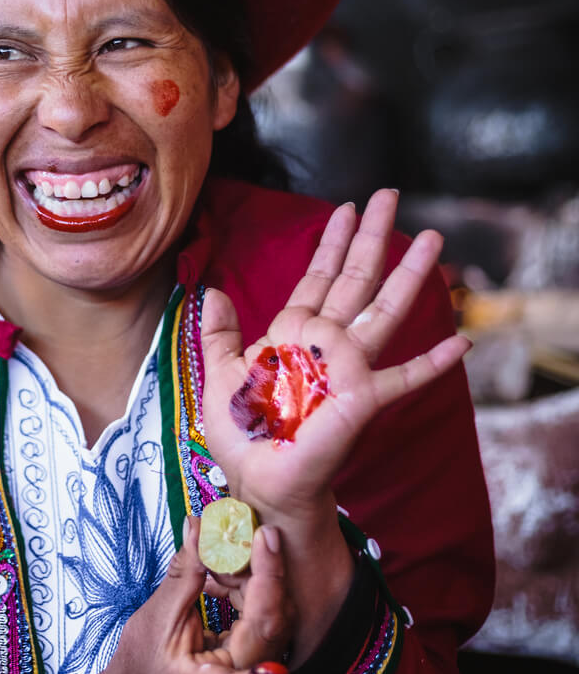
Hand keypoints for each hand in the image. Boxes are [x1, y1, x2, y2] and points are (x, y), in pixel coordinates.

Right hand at [53, 518, 293, 673]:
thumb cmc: (140, 667)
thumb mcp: (157, 618)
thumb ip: (186, 574)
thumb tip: (199, 525)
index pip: (261, 630)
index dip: (271, 586)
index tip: (268, 541)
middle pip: (273, 616)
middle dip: (259, 566)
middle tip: (243, 527)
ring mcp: (253, 672)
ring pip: (272, 613)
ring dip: (250, 575)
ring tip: (222, 549)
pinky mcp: (251, 658)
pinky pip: (261, 616)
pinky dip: (244, 588)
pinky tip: (221, 570)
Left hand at [200, 189, 468, 526]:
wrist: (257, 478)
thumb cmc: (241, 432)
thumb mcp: (220, 373)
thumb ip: (218, 333)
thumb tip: (213, 291)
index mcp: (292, 333)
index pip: (317, 277)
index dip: (331, 242)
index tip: (346, 208)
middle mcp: (325, 342)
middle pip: (354, 278)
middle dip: (371, 236)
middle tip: (389, 195)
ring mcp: (348, 367)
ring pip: (382, 310)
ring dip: (409, 275)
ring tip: (433, 240)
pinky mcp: (362, 397)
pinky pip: (403, 377)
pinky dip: (432, 362)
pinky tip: (461, 342)